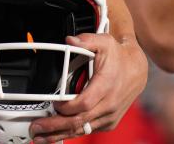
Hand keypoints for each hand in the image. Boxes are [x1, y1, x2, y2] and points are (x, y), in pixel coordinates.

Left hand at [29, 34, 147, 142]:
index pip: (84, 103)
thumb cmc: (118, 58)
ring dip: (60, 134)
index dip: (66, 107)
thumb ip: (86, 40)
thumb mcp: (104, 42)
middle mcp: (109, 104)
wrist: (137, 71)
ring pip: (82, 130)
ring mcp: (109, 116)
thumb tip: (70, 41)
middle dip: (55, 126)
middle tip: (36, 128)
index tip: (53, 104)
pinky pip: (88, 130)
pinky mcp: (109, 122)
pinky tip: (56, 135)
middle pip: (79, 121)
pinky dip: (71, 133)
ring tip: (40, 137)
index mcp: (106, 86)